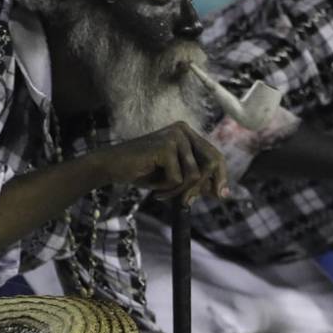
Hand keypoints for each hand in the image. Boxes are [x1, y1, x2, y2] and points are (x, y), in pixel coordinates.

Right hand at [96, 122, 226, 203]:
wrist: (110, 167)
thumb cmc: (140, 171)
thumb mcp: (173, 176)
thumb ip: (195, 180)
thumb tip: (222, 192)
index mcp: (187, 133)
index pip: (214, 155)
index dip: (221, 176)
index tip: (222, 196)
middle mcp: (183, 130)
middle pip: (212, 162)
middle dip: (202, 187)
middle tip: (187, 202)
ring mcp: (175, 136)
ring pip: (194, 175)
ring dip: (178, 191)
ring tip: (161, 194)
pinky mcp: (166, 146)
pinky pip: (178, 179)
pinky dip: (166, 189)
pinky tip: (154, 188)